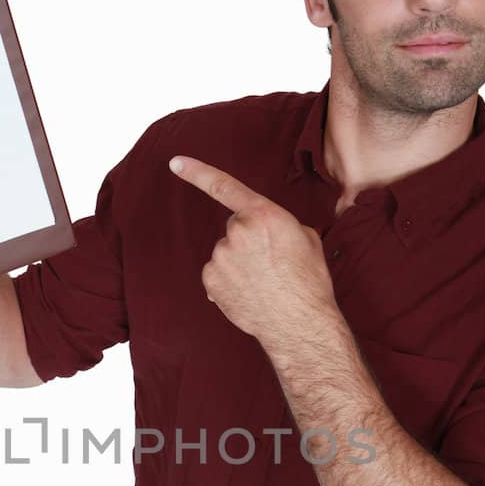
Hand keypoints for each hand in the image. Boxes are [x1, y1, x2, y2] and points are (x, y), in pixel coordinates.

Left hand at [169, 156, 336, 351]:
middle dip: (249, 239)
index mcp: (264, 214)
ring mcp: (221, 255)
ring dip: (239, 262)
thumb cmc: (309, 282)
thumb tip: (270, 232)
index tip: (175, 162)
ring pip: (226, 252)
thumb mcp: (307, 239)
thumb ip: (281, 225)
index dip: (196, 172)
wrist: (299, 323)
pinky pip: (216, 272)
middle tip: (271, 262)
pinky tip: (248, 292)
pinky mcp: (211, 278)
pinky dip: (228, 281)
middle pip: (235, 227)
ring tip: (264, 281)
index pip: (224, 186)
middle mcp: (238, 230)